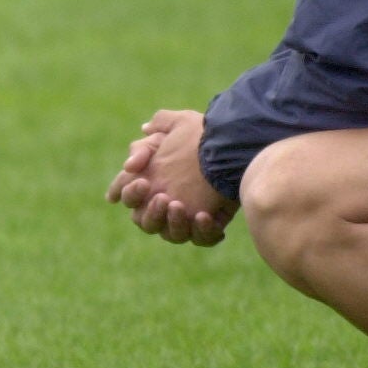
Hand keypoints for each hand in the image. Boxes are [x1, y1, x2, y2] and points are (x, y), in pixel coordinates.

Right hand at [105, 109, 237, 246]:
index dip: (131, 194)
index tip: (143, 182)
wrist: (237, 142)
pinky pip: (202, 239)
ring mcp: (189, 217)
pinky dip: (201, 232)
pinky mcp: (211, 225)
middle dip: (152, 213)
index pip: (129, 198)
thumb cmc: (203, 133)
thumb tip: (130, 164)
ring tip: (180, 206)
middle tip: (163, 198)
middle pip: (145, 222)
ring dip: (173, 223)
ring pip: (172, 234)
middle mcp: (165, 204)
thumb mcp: (175, 128)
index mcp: (150, 183)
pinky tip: (205, 216)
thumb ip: (146, 144)